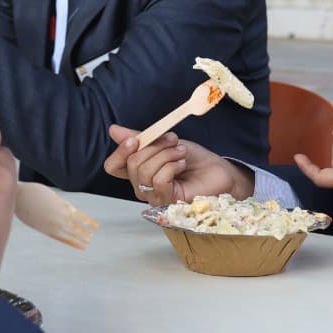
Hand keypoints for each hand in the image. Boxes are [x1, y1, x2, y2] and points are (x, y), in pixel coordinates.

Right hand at [104, 126, 254, 204]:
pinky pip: (159, 181)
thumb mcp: (166, 143)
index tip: (134, 139)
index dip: (119, 152)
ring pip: (144, 172)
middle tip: (174, 140)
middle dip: (154, 146)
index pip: (113, 167)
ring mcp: (155, 197)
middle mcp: (143, 186)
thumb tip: (114, 130)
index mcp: (139, 171)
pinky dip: (171, 166)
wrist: (219, 170)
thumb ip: (141, 138)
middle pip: (132, 165)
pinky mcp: (169, 202)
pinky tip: (182, 164)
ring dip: (166, 155)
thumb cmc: (195, 159)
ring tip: (181, 153)